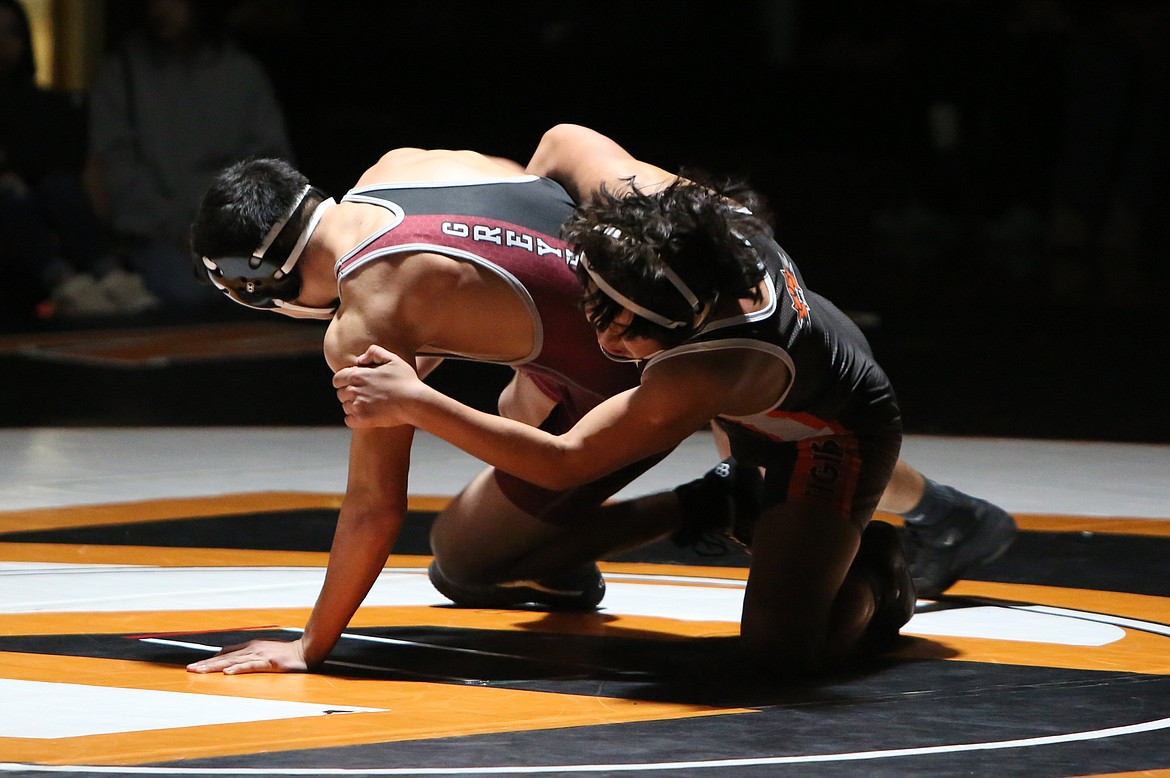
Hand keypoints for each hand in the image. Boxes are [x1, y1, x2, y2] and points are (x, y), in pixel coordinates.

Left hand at [186, 638, 309, 674]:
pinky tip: (227, 673)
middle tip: (190, 670)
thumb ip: (247, 654)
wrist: (306, 651)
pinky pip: (251, 666)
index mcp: (250, 646)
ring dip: (215, 667)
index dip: (210, 660)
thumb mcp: (264, 651)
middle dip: (206, 664)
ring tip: (200, 671)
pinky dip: (238, 669)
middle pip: (225, 657)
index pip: (225, 653)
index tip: (195, 666)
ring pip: (233, 661)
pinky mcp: (269, 663)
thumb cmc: (285, 654)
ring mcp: (260, 655)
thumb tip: (228, 659)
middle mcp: (252, 649)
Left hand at [333, 344, 421, 427]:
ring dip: (354, 407)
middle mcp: (354, 390)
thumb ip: (374, 352)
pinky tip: (367, 415)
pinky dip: (356, 419)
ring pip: (346, 407)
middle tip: (365, 395)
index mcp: (357, 375)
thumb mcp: (393, 359)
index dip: (343, 382)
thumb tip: (360, 360)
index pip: (337, 379)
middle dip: (350, 394)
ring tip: (370, 405)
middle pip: (341, 394)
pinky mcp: (362, 419)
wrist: (415, 401)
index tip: (353, 385)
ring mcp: (357, 406)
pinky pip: (349, 420)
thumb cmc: (406, 380)